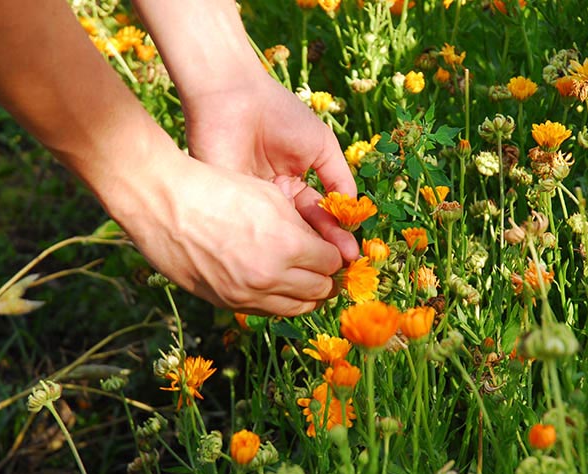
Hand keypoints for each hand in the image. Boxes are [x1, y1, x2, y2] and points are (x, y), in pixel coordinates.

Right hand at [101, 148, 342, 315]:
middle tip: (325, 267)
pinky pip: (266, 312)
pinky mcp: (225, 303)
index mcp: (287, 245)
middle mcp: (270, 277)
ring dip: (307, 295)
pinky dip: (278, 301)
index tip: (332, 249)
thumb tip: (323, 246)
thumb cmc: (217, 189)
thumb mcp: (271, 197)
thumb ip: (302, 226)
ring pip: (296, 308)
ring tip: (305, 280)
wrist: (163, 203)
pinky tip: (276, 285)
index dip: (335, 255)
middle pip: (320, 290)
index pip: (331, 262)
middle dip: (327, 278)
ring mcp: (246, 295)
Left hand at [182, 72, 359, 261]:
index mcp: (293, 186)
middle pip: (303, 231)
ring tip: (327, 263)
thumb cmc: (280, 114)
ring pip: (283, 235)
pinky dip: (279, 240)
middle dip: (325, 247)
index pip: (319, 216)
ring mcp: (253, 206)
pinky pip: (258, 229)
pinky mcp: (234, 206)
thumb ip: (338, 178)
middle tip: (344, 263)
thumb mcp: (321, 146)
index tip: (352, 251)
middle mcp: (274, 201)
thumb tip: (353, 210)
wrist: (237, 97)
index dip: (336, 232)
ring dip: (306, 250)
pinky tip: (298, 251)